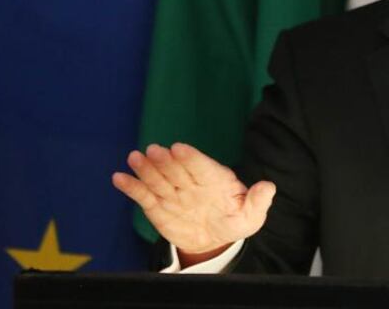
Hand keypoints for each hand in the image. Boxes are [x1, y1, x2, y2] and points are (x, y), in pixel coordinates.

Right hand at [112, 143, 274, 257]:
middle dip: (166, 160)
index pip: (202, 166)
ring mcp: (173, 192)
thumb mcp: (251, 216)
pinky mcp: (157, 206)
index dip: (191, 158)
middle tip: (154, 151)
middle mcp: (191, 182)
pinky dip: (131, 187)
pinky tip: (119, 178)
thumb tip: (269, 186)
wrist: (213, 239)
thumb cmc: (234, 221)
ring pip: (158, 178)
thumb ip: (258, 201)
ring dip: (145, 168)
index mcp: (216, 179)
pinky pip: (143, 196)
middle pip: (177, 169)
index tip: (179, 148)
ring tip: (134, 158)